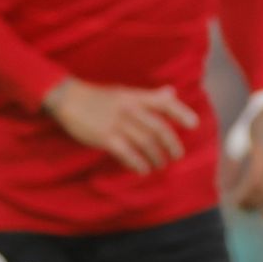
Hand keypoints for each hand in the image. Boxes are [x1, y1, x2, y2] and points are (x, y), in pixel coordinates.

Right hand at [42, 79, 198, 174]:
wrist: (68, 99)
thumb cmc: (99, 97)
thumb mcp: (125, 92)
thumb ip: (149, 96)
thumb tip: (172, 92)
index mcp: (135, 96)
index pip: (164, 103)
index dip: (181, 113)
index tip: (194, 125)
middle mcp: (130, 109)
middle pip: (158, 128)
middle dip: (171, 144)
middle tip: (177, 156)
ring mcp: (117, 123)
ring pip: (145, 143)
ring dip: (155, 157)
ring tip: (159, 165)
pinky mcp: (105, 137)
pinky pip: (127, 153)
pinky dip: (137, 163)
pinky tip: (142, 170)